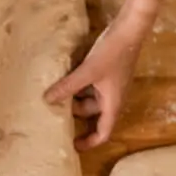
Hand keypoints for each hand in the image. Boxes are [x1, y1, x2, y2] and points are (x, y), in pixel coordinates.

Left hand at [45, 11, 151, 150]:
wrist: (129, 30)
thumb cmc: (112, 53)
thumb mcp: (87, 71)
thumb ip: (67, 86)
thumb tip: (47, 100)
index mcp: (113, 103)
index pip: (104, 132)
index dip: (90, 142)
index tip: (74, 145)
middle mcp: (113, 97)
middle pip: (94, 114)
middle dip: (76, 115)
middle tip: (54, 112)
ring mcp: (110, 84)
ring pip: (91, 98)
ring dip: (75, 98)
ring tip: (55, 95)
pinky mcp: (106, 71)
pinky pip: (90, 86)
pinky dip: (78, 86)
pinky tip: (63, 78)